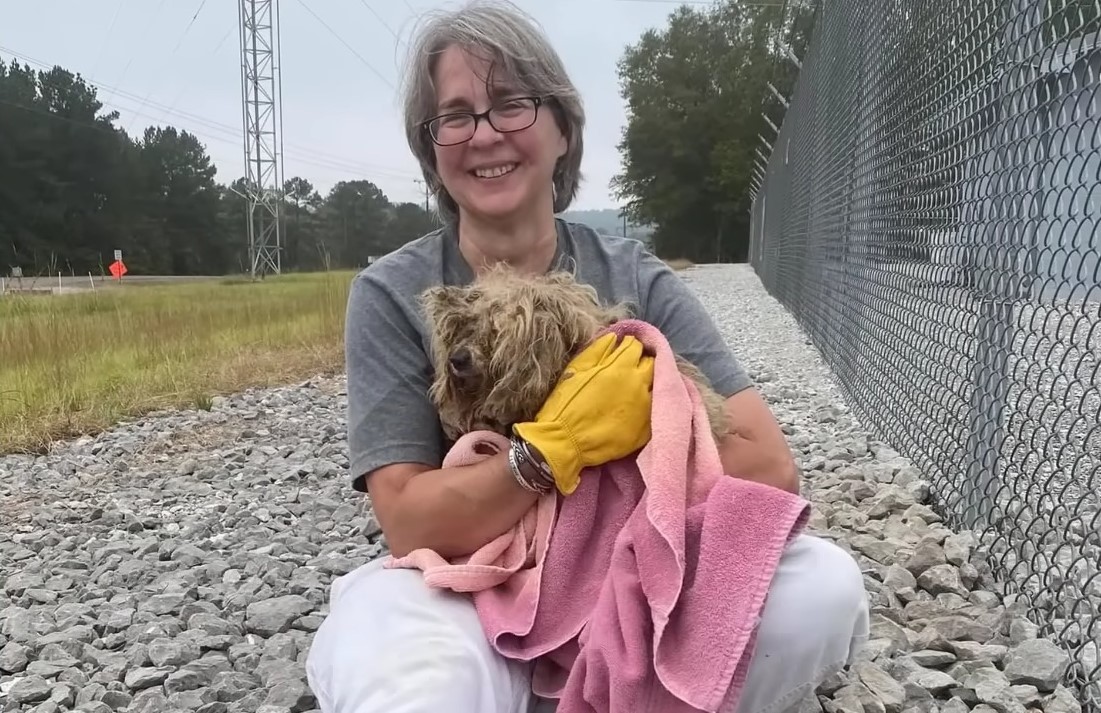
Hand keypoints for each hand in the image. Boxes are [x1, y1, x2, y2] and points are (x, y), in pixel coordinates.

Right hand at [512, 333, 654, 494]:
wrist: (565, 443)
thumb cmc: (566, 404)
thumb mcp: (577, 369)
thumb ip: (598, 350)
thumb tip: (615, 337)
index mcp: (621, 367)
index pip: (636, 346)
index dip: (629, 346)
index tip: (623, 351)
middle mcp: (638, 384)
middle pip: (652, 364)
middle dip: (642, 363)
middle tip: (630, 369)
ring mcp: (645, 408)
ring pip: (658, 388)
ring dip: (648, 384)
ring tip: (635, 390)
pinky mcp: (645, 429)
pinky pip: (655, 412)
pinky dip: (649, 407)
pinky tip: (635, 410)